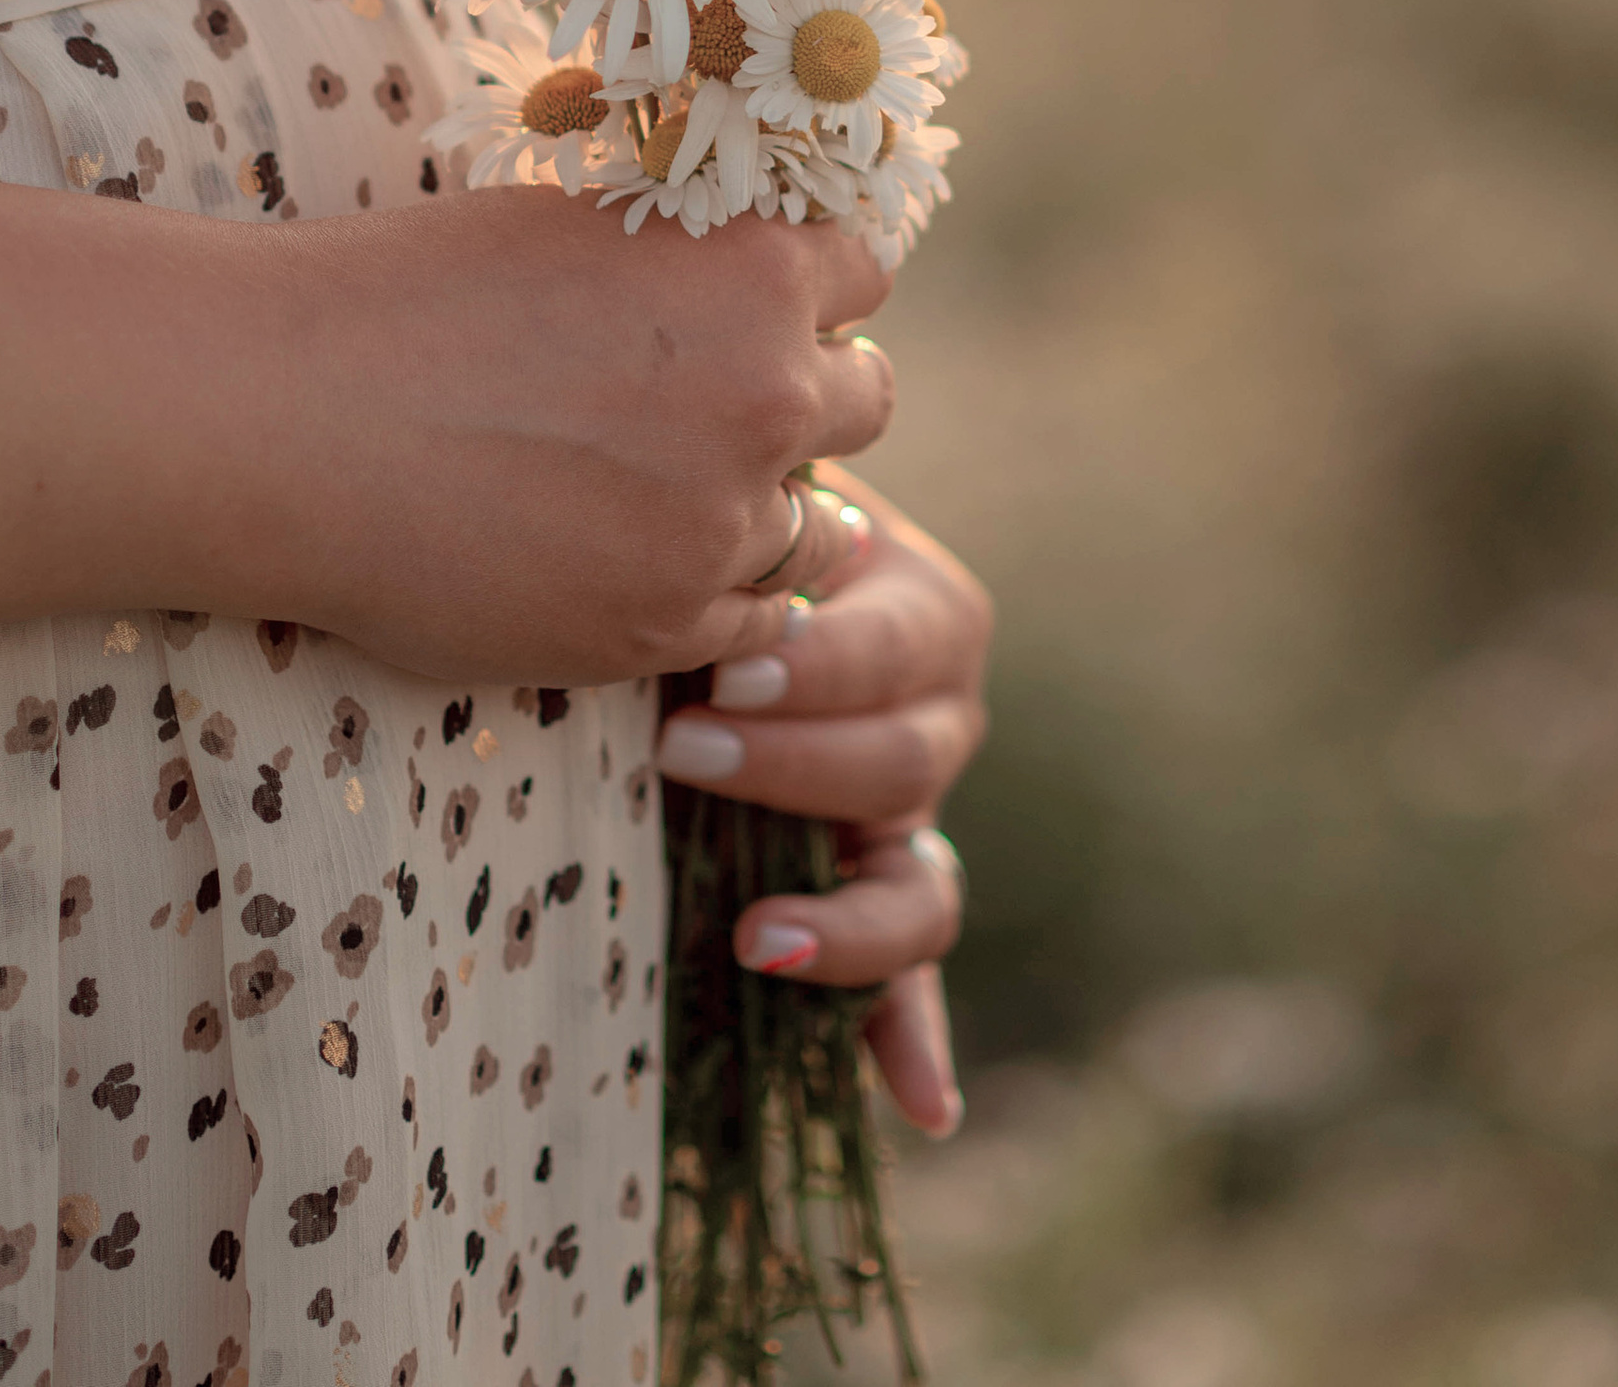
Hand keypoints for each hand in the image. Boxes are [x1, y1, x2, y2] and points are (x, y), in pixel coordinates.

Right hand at [263, 185, 894, 686]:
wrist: (294, 418)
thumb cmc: (411, 295)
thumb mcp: (575, 223)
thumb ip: (683, 252)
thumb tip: (737, 259)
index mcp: (752, 269)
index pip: (865, 276)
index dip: (811, 292)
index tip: (762, 309)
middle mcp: (768, 394)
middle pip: (865, 403)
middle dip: (807, 402)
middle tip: (721, 410)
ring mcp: (721, 524)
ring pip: (815, 527)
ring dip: (760, 510)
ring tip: (664, 495)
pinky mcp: (665, 628)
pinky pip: (753, 623)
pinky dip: (711, 596)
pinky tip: (636, 563)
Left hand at [653, 478, 990, 1136]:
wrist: (688, 567)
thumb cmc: (700, 527)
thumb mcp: (734, 510)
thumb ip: (740, 523)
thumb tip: (709, 528)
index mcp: (922, 608)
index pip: (896, 650)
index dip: (817, 666)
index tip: (722, 666)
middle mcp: (938, 717)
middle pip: (902, 766)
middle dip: (790, 766)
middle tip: (678, 747)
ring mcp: (911, 819)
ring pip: (918, 889)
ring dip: (843, 925)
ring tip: (753, 937)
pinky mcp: (869, 896)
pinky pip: (908, 981)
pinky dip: (913, 1043)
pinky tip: (923, 1107)